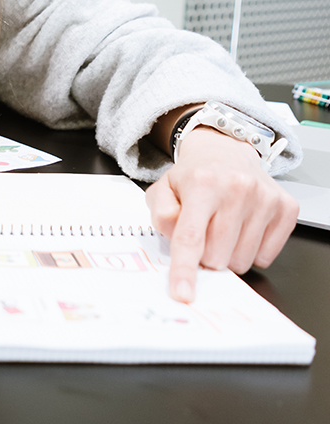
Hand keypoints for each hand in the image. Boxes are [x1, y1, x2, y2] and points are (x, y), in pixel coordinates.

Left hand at [144, 127, 298, 302]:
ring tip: (222, 226)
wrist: (225, 152)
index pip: (191, 237)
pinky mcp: (286, 208)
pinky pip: (266, 257)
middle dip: (205, 255)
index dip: (185, 270)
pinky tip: (242, 227)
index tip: (184, 294)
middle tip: (203, 232)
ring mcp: (265, 198)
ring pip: (242, 261)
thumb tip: (175, 238)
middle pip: (217, 257)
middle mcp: (237, 188)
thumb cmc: (193, 176)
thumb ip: (160, 213)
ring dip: (228, 254)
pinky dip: (251, 251)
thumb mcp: (163, 188)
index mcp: (202, 183)